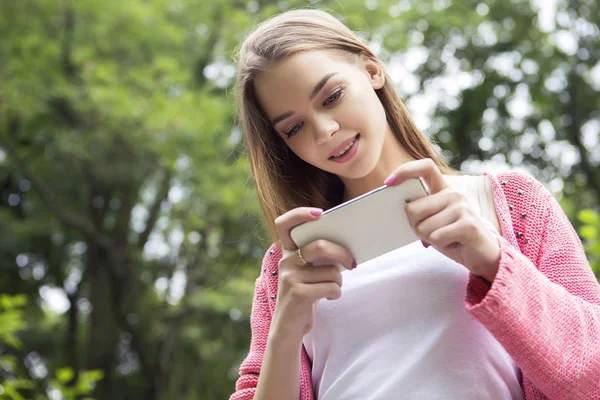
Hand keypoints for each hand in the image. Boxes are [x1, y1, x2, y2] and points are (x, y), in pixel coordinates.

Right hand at [271, 207, 355, 340]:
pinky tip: (328, 297)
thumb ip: (318, 256)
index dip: (299, 214)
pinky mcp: (297, 294)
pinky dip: (336, 293)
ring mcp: (289, 277)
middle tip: (352, 263)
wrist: (288, 328)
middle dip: (342, 254)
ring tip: (331, 288)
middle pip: (320, 246)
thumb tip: (348, 244)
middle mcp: (285, 261)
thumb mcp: (307, 272)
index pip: (284, 224)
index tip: (320, 213)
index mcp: (288, 252)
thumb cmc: (305, 294)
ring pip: (331, 271)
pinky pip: (331, 287)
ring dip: (338, 282)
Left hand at [384, 159, 499, 282]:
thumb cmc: (453, 238)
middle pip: (412, 208)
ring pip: (423, 227)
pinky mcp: (468, 224)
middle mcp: (453, 194)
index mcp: (443, 189)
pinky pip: (437, 236)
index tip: (388, 183)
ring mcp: (462, 207)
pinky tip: (454, 244)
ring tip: (447, 238)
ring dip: (430, 239)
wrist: (483, 257)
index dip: (405, 170)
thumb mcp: (433, 222)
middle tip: (432, 233)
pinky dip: (441, 245)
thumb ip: (420, 211)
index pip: (425, 167)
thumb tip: (401, 208)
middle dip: (415, 226)